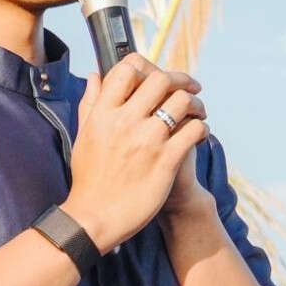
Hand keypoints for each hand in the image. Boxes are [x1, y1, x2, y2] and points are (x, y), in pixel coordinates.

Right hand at [61, 53, 209, 249]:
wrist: (95, 219)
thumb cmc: (89, 179)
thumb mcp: (83, 137)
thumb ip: (90, 103)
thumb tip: (95, 75)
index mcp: (102, 113)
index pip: (127, 69)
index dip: (147, 66)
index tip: (157, 76)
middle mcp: (124, 121)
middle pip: (161, 79)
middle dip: (181, 80)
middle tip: (190, 89)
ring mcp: (147, 140)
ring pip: (183, 101)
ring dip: (196, 104)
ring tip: (198, 114)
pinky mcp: (166, 160)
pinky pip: (195, 130)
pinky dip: (202, 129)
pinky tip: (198, 136)